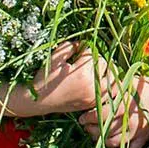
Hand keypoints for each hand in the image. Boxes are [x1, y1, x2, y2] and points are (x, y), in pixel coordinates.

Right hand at [0, 42, 120, 117]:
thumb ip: (71, 46)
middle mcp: (92, 86)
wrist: (38, 101)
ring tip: (92, 69)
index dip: (85, 49)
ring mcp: (93, 97)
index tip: (76, 52)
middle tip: (82, 61)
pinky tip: (96, 80)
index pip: (93, 53)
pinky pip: (108, 91)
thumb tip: (83, 43)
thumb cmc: (45, 78)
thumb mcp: (55, 58)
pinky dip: (105, 84)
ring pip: (110, 78)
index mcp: (83, 73)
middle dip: (94, 59)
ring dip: (103, 71)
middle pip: (105, 64)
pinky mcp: (92, 103)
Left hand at [79, 71, 148, 147]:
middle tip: (87, 127)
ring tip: (96, 136)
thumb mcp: (127, 83)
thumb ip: (111, 89)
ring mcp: (137, 131)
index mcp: (123, 106)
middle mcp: (129, 121)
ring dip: (102, 142)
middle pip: (104, 131)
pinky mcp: (145, 137)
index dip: (87, 118)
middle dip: (91, 130)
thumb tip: (94, 91)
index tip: (81, 118)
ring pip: (114, 143)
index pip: (98, 116)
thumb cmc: (145, 86)